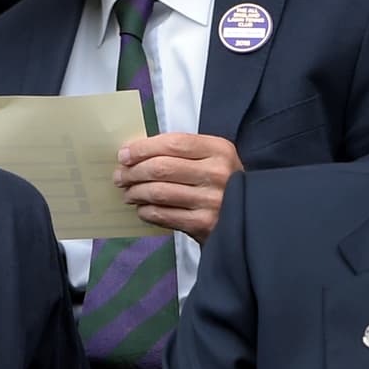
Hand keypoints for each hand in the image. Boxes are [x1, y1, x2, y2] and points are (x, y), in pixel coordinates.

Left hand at [114, 133, 242, 243]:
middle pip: (161, 168)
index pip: (173, 143)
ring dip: (136, 192)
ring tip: (129, 193)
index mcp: (219, 150)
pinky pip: (163, 215)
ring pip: (159, 192)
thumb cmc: (221, 184)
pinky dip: (146, 211)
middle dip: (133, 172)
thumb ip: (179, 153)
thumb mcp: (211, 159)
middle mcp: (218, 173)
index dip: (143, 148)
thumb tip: (132, 154)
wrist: (248, 220)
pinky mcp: (204, 224)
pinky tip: (143, 209)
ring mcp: (212, 200)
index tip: (124, 155)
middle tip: (120, 176)